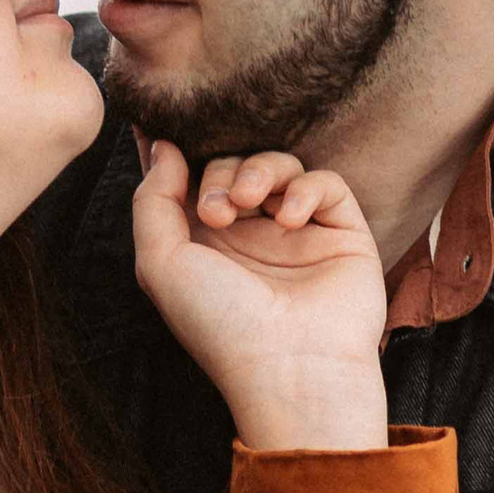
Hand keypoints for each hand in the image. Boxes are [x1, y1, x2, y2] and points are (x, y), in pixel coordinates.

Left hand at [130, 142, 388, 451]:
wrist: (290, 367)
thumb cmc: (220, 324)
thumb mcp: (160, 264)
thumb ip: (152, 199)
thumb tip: (162, 145)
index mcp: (203, 245)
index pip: (189, 182)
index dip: (175, 153)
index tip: (156, 125)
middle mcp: (249, 236)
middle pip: (232, 164)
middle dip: (218, 173)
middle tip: (217, 211)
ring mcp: (297, 234)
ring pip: (279, 165)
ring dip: (259, 171)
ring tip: (249, 203)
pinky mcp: (341, 233)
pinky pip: (325, 183)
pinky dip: (305, 189)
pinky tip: (289, 219)